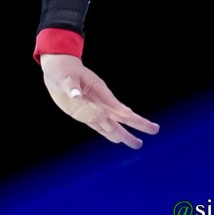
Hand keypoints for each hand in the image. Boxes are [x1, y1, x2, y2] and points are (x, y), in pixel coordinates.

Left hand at [40, 53, 159, 148]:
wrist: (58, 70)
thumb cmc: (63, 70)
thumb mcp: (64, 77)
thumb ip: (70, 87)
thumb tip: (75, 95)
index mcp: (98, 89)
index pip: (112, 102)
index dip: (120, 110)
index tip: (130, 115)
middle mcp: (99, 101)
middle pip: (121, 115)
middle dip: (138, 123)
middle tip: (155, 130)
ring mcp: (94, 109)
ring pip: (112, 124)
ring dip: (123, 134)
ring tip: (137, 144)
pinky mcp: (85, 115)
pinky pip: (98, 126)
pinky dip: (108, 133)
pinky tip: (118, 139)